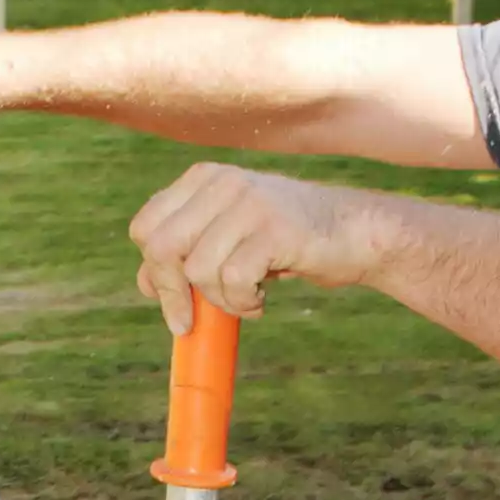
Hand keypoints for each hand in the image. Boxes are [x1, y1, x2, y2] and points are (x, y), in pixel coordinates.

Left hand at [128, 163, 372, 334]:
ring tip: (248, 297)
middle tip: (191, 320)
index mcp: (204, 179)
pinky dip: (243, 303)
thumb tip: (145, 283)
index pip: (146, 227)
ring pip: (198, 270)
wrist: (353, 232)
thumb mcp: (229, 241)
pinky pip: (233, 281)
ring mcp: (248, 201)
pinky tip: (263, 299)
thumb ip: (188, 254)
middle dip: (173, 293)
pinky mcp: (273, 228)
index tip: (175, 301)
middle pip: (161, 247)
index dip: (153, 271)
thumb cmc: (287, 242)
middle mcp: (222, 182)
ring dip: (220, 301)